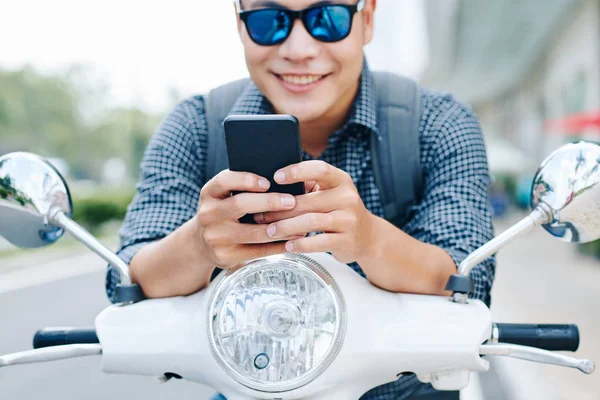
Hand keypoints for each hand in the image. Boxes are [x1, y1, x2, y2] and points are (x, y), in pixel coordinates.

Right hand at [195, 170, 304, 267]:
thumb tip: (285, 181)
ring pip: (253, 232)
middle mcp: (208, 214)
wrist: (203, 243)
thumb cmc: (225, 213)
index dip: (247, 180)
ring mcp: (214, 237)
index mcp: (209, 193)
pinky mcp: (224, 256)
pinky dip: (277, 246)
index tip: (269, 182)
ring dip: (280, 227)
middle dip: (269, 202)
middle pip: (240, 204)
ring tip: (300, 224)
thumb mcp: (226, 197)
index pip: (225, 180)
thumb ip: (245, 188)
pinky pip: (257, 251)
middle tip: (292, 201)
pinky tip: (291, 241)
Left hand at [254, 160, 375, 263]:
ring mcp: (349, 220)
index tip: (276, 177)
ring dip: (286, 227)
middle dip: (280, 208)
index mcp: (341, 180)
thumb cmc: (338, 211)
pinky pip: (319, 243)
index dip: (297, 171)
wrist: (367, 236)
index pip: (319, 169)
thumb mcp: (330, 194)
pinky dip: (300, 244)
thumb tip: (272, 187)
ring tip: (269, 231)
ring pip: (311, 221)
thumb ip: (308, 188)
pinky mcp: (347, 241)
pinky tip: (287, 246)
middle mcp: (347, 197)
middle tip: (260, 215)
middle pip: (308, 200)